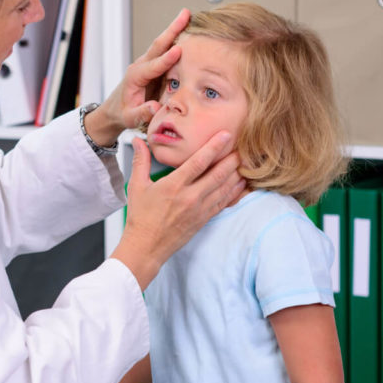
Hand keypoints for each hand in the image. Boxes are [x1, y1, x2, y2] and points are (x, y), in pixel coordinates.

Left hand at [101, 9, 190, 134]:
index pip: (153, 66)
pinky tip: (188, 30)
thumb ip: (142, 113)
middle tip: (185, 14)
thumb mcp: (130, 118)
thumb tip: (156, 108)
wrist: (116, 109)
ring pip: (163, 44)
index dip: (166, 59)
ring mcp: (148, 63)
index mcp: (135, 77)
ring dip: (175, 29)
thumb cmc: (123, 113)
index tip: (178, 50)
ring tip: (188, 15)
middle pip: (158, 45)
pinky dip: (177, 38)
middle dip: (172, 30)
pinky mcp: (155, 65)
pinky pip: (166, 50)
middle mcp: (141, 66)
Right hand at [112, 132, 244, 288]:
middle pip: (218, 174)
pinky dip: (234, 192)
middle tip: (242, 146)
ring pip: (224, 188)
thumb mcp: (136, 186)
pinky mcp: (204, 219)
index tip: (225, 135)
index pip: (199, 162)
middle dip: (232, 159)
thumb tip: (138, 140)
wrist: (146, 246)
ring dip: (236, 174)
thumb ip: (140, 161)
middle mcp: (190, 197)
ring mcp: (199, 209)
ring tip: (246, 162)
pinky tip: (241, 184)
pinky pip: (224, 203)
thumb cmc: (140, 217)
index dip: (214, 147)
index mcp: (174, 185)